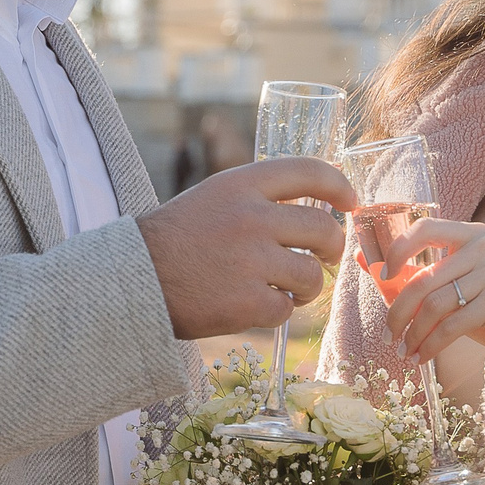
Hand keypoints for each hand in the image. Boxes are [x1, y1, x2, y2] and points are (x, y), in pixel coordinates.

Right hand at [139, 157, 357, 339]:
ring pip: (312, 275)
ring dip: (307, 286)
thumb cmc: (175, 239)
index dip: (339, 186)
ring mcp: (250, 261)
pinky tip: (256, 305)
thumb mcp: (213, 197)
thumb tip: (314, 209)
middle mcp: (251, 218)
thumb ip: (257, 197)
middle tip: (325, 257)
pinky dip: (277, 311)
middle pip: (323, 231)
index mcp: (242, 185)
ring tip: (288, 288)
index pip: (309, 173)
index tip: (351, 201)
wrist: (132, 280)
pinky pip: (286, 309)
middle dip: (332, 248)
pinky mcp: (246, 302)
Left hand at [379, 218, 484, 370]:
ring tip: (405, 350)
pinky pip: (452, 325)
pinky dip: (431, 344)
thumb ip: (410, 271)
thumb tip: (362, 258)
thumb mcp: (449, 285)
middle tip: (388, 335)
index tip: (383, 275)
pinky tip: (422, 356)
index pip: (426, 228)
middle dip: (399, 311)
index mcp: (472, 234)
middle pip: (424, 278)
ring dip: (414, 333)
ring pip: (435, 305)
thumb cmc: (484, 306)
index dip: (398, 249)